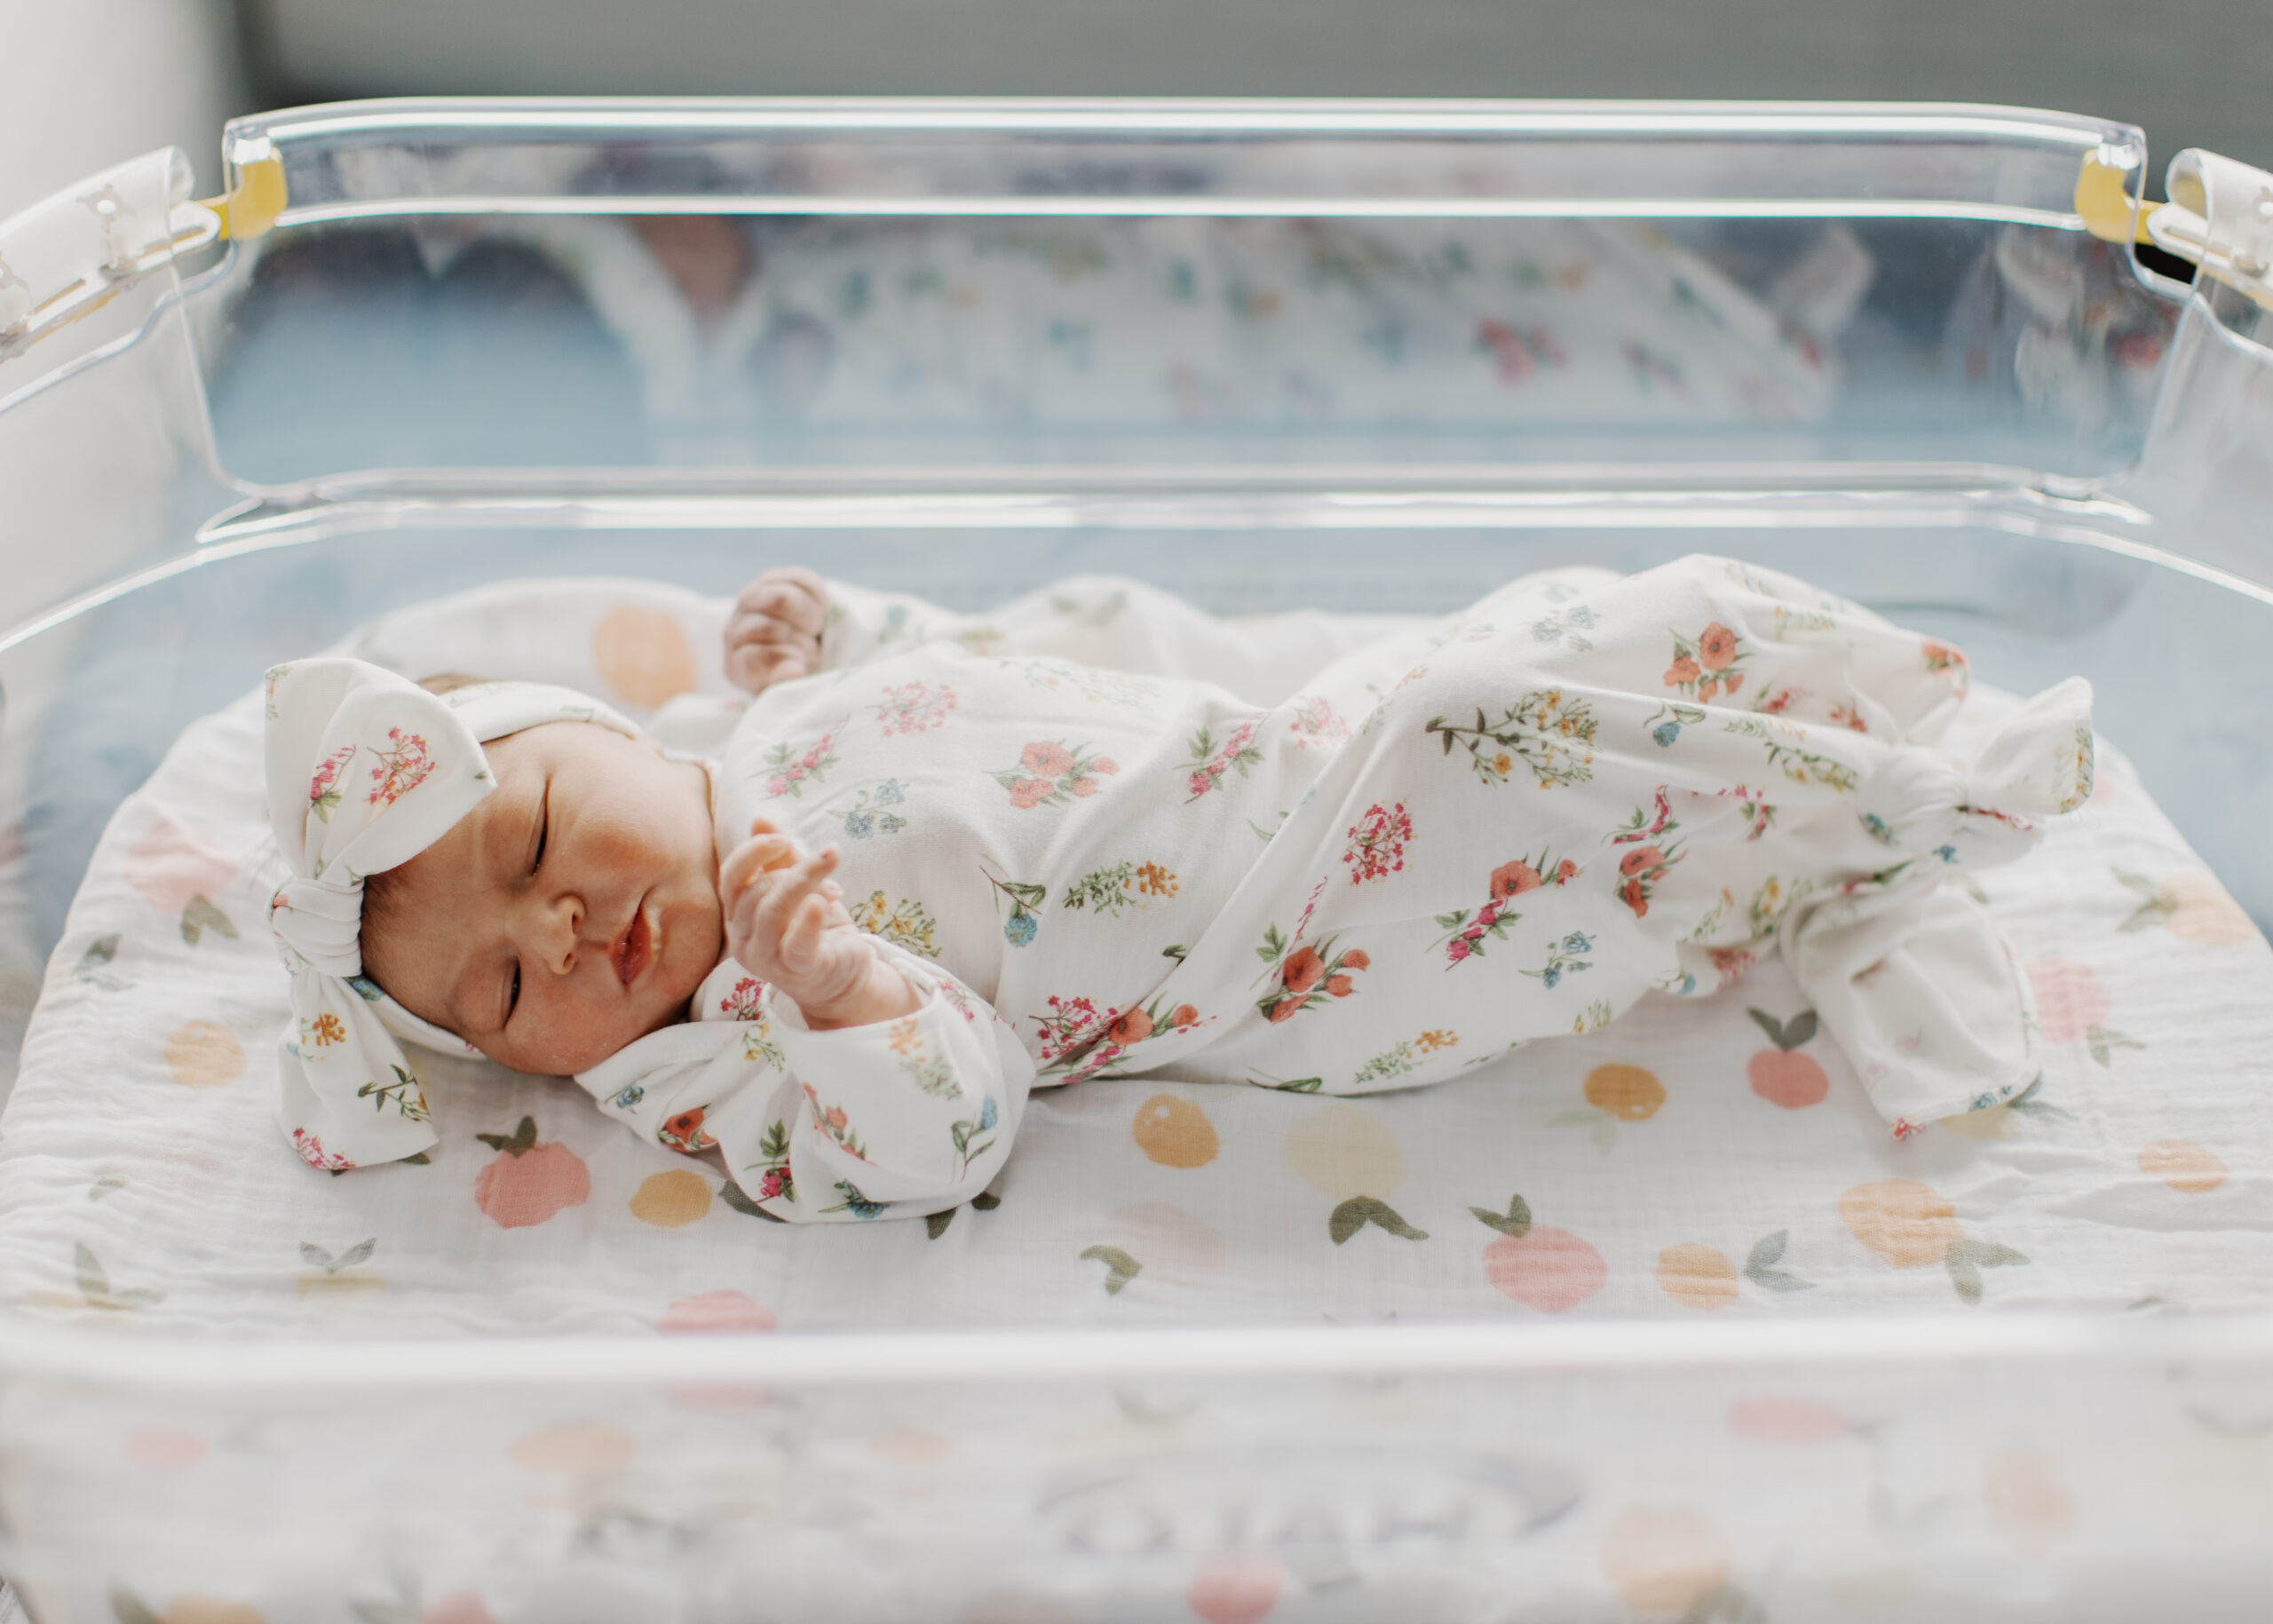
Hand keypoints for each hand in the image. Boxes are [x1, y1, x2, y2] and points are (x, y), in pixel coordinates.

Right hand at [719, 820, 917, 1028]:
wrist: (845, 974)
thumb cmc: (818, 928)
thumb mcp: (800, 886)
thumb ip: (780, 857)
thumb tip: (760, 819)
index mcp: (738, 915)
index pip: (730, 878)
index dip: (752, 852)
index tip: (783, 839)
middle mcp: (743, 939)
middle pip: (755, 892)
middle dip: (794, 870)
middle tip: (828, 865)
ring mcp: (766, 959)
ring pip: (772, 911)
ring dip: (805, 880)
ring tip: (834, 873)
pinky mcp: (796, 971)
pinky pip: (795, 943)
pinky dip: (808, 920)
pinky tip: (822, 902)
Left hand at [725, 566, 826, 692]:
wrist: (802, 655)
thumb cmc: (795, 679)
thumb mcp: (790, 691)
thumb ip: (787, 684)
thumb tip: (795, 670)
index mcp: (738, 665)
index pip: (756, 657)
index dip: (787, 660)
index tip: (801, 667)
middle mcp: (735, 631)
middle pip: (771, 628)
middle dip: (802, 642)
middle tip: (810, 651)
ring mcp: (751, 601)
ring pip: (783, 598)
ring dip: (810, 618)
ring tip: (813, 631)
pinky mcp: (773, 579)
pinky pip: (800, 579)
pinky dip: (817, 596)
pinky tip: (820, 610)